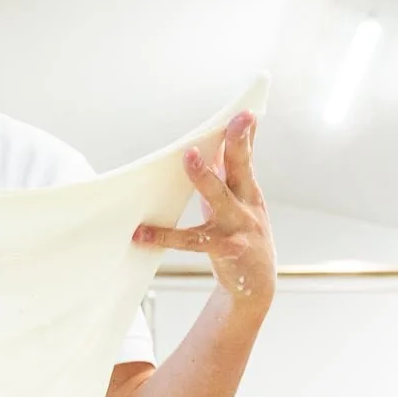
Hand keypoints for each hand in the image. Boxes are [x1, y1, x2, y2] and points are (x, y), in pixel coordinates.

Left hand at [132, 111, 274, 309]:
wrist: (256, 283)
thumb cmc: (240, 235)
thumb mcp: (238, 203)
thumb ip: (228, 175)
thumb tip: (220, 146)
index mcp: (248, 192)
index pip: (247, 158)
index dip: (246, 135)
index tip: (245, 113)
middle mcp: (248, 206)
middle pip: (242, 169)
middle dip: (240, 144)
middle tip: (235, 121)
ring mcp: (239, 227)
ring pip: (219, 196)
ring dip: (204, 176)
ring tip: (188, 157)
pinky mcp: (226, 250)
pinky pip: (192, 241)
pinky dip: (165, 236)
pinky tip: (141, 234)